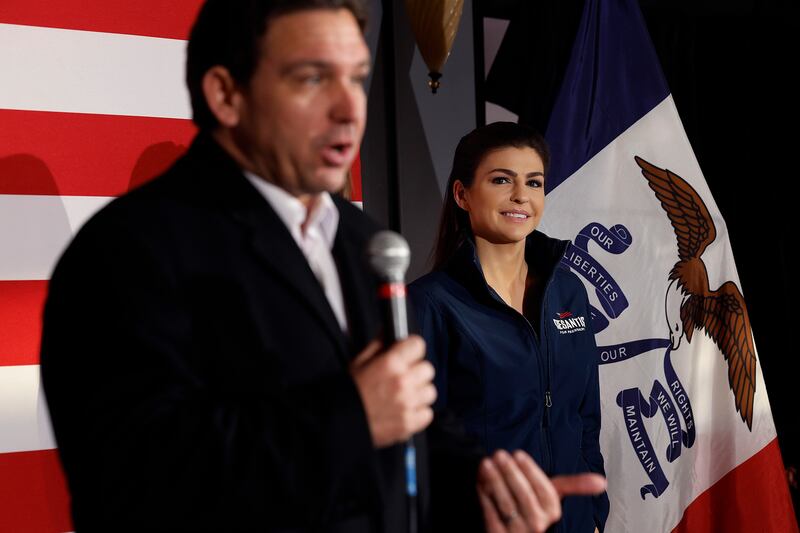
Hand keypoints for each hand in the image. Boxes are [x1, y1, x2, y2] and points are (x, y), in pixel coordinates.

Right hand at [350, 336, 435, 447]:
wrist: (341, 421)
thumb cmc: (349, 392)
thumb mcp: (359, 362)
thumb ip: (378, 345)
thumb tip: (389, 330)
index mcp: (391, 363)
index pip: (418, 345)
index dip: (412, 349)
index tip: (408, 354)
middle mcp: (403, 382)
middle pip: (427, 369)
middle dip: (417, 371)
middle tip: (404, 378)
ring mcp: (408, 403)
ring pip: (430, 391)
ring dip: (419, 393)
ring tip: (404, 396)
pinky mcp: (410, 422)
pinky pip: (427, 413)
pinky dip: (418, 412)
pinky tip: (405, 410)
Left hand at [477, 450, 605, 532]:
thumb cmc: (533, 508)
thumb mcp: (552, 495)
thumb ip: (573, 485)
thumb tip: (603, 482)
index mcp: (553, 512)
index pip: (544, 491)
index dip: (530, 472)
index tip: (518, 454)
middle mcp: (538, 525)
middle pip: (524, 497)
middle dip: (510, 473)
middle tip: (499, 454)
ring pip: (506, 505)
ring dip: (495, 482)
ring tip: (486, 463)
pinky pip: (490, 514)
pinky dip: (484, 496)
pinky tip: (480, 480)